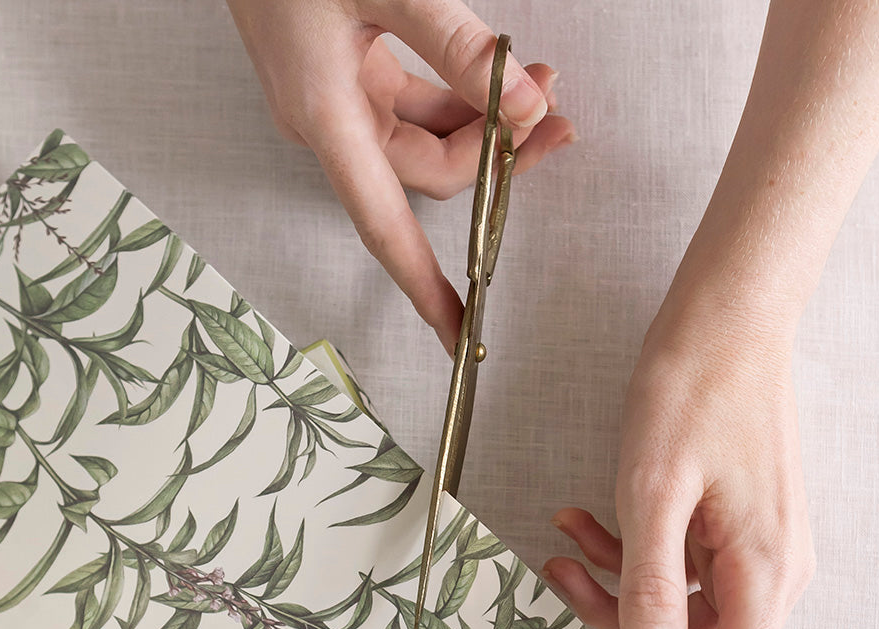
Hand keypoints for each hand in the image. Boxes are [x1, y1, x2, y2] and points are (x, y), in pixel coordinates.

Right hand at [225, 0, 573, 351]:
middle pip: (430, 175)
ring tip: (537, 81)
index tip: (459, 334)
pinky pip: (414, 103)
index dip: (425, 289)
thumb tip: (523, 101)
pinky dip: (458, 93)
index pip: (386, 230)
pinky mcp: (344, 70)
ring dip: (485, 118)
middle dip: (496, 153)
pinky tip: (493, 71)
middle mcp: (330, 123)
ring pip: (428, 138)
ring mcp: (336, 98)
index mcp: (326, 119)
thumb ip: (455, 44)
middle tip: (552, 115)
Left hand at [543, 308, 814, 628]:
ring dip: (617, 593)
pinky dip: (633, 560)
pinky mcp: (737, 531)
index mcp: (763, 578)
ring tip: (562, 549)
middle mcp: (771, 577)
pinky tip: (584, 524)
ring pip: (682, 614)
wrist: (728, 318)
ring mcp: (757, 554)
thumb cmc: (694, 393)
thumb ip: (652, 590)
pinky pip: (683, 574)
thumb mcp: (654, 493)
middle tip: (559, 600)